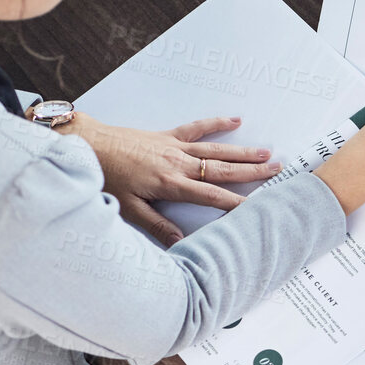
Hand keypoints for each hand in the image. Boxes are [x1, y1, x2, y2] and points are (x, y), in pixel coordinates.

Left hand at [63, 114, 281, 246]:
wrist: (87, 145)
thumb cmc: (105, 177)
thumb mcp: (128, 208)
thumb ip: (157, 226)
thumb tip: (180, 244)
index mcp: (171, 183)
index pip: (211, 196)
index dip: (235, 203)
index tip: (257, 208)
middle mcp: (178, 163)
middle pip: (223, 169)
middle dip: (252, 172)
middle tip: (277, 171)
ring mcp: (174, 147)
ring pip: (216, 149)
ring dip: (242, 151)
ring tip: (266, 152)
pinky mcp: (167, 136)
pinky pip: (197, 128)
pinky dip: (217, 124)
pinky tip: (235, 120)